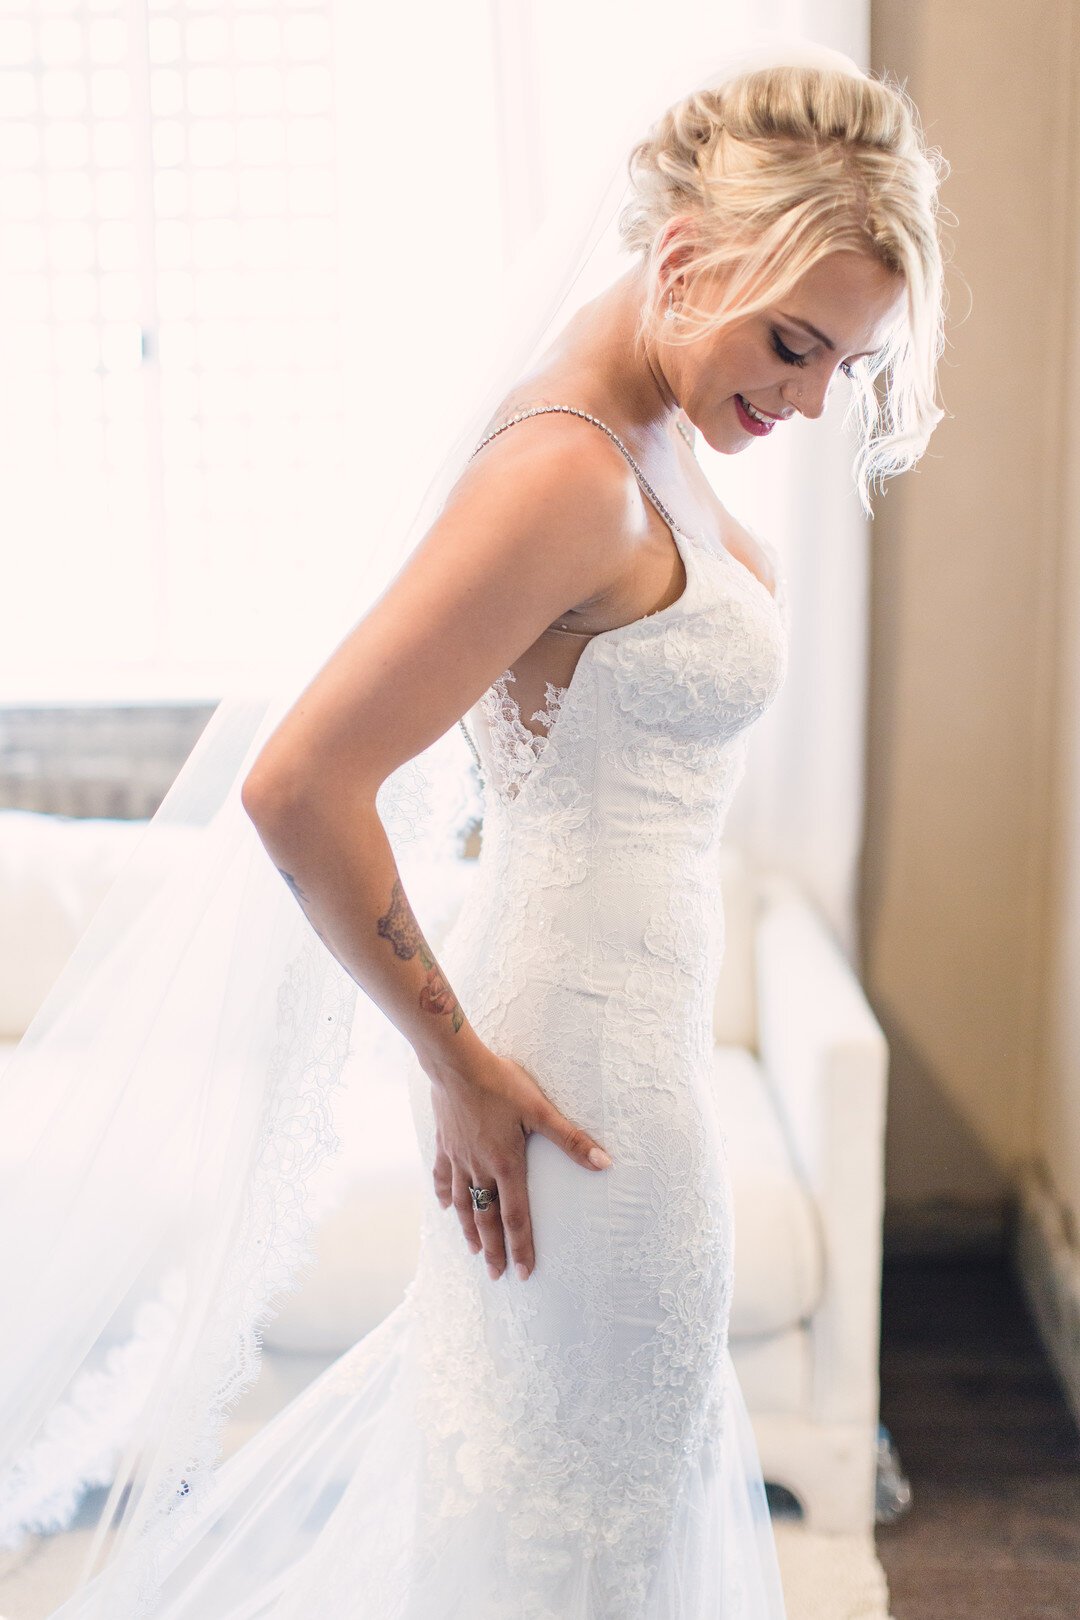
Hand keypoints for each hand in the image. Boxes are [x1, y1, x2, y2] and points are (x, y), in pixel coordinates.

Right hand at [428, 1049, 612, 1281]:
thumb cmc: (501, 1083)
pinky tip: (444, 1206)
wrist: (456, 1064)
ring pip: (462, 1204)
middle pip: (487, 1218)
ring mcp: (458, 1158)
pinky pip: (441, 1176)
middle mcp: (479, 1168)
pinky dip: (443, 1194)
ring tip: (473, 1252)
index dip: (521, 1247)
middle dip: (493, 1250)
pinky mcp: (444, 1144)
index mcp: (505, 1164)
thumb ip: (571, 1139)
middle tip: (497, 1275)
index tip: (525, 1274)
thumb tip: (603, 1163)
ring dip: (469, 1230)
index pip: (516, 1216)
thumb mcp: (540, 1109)